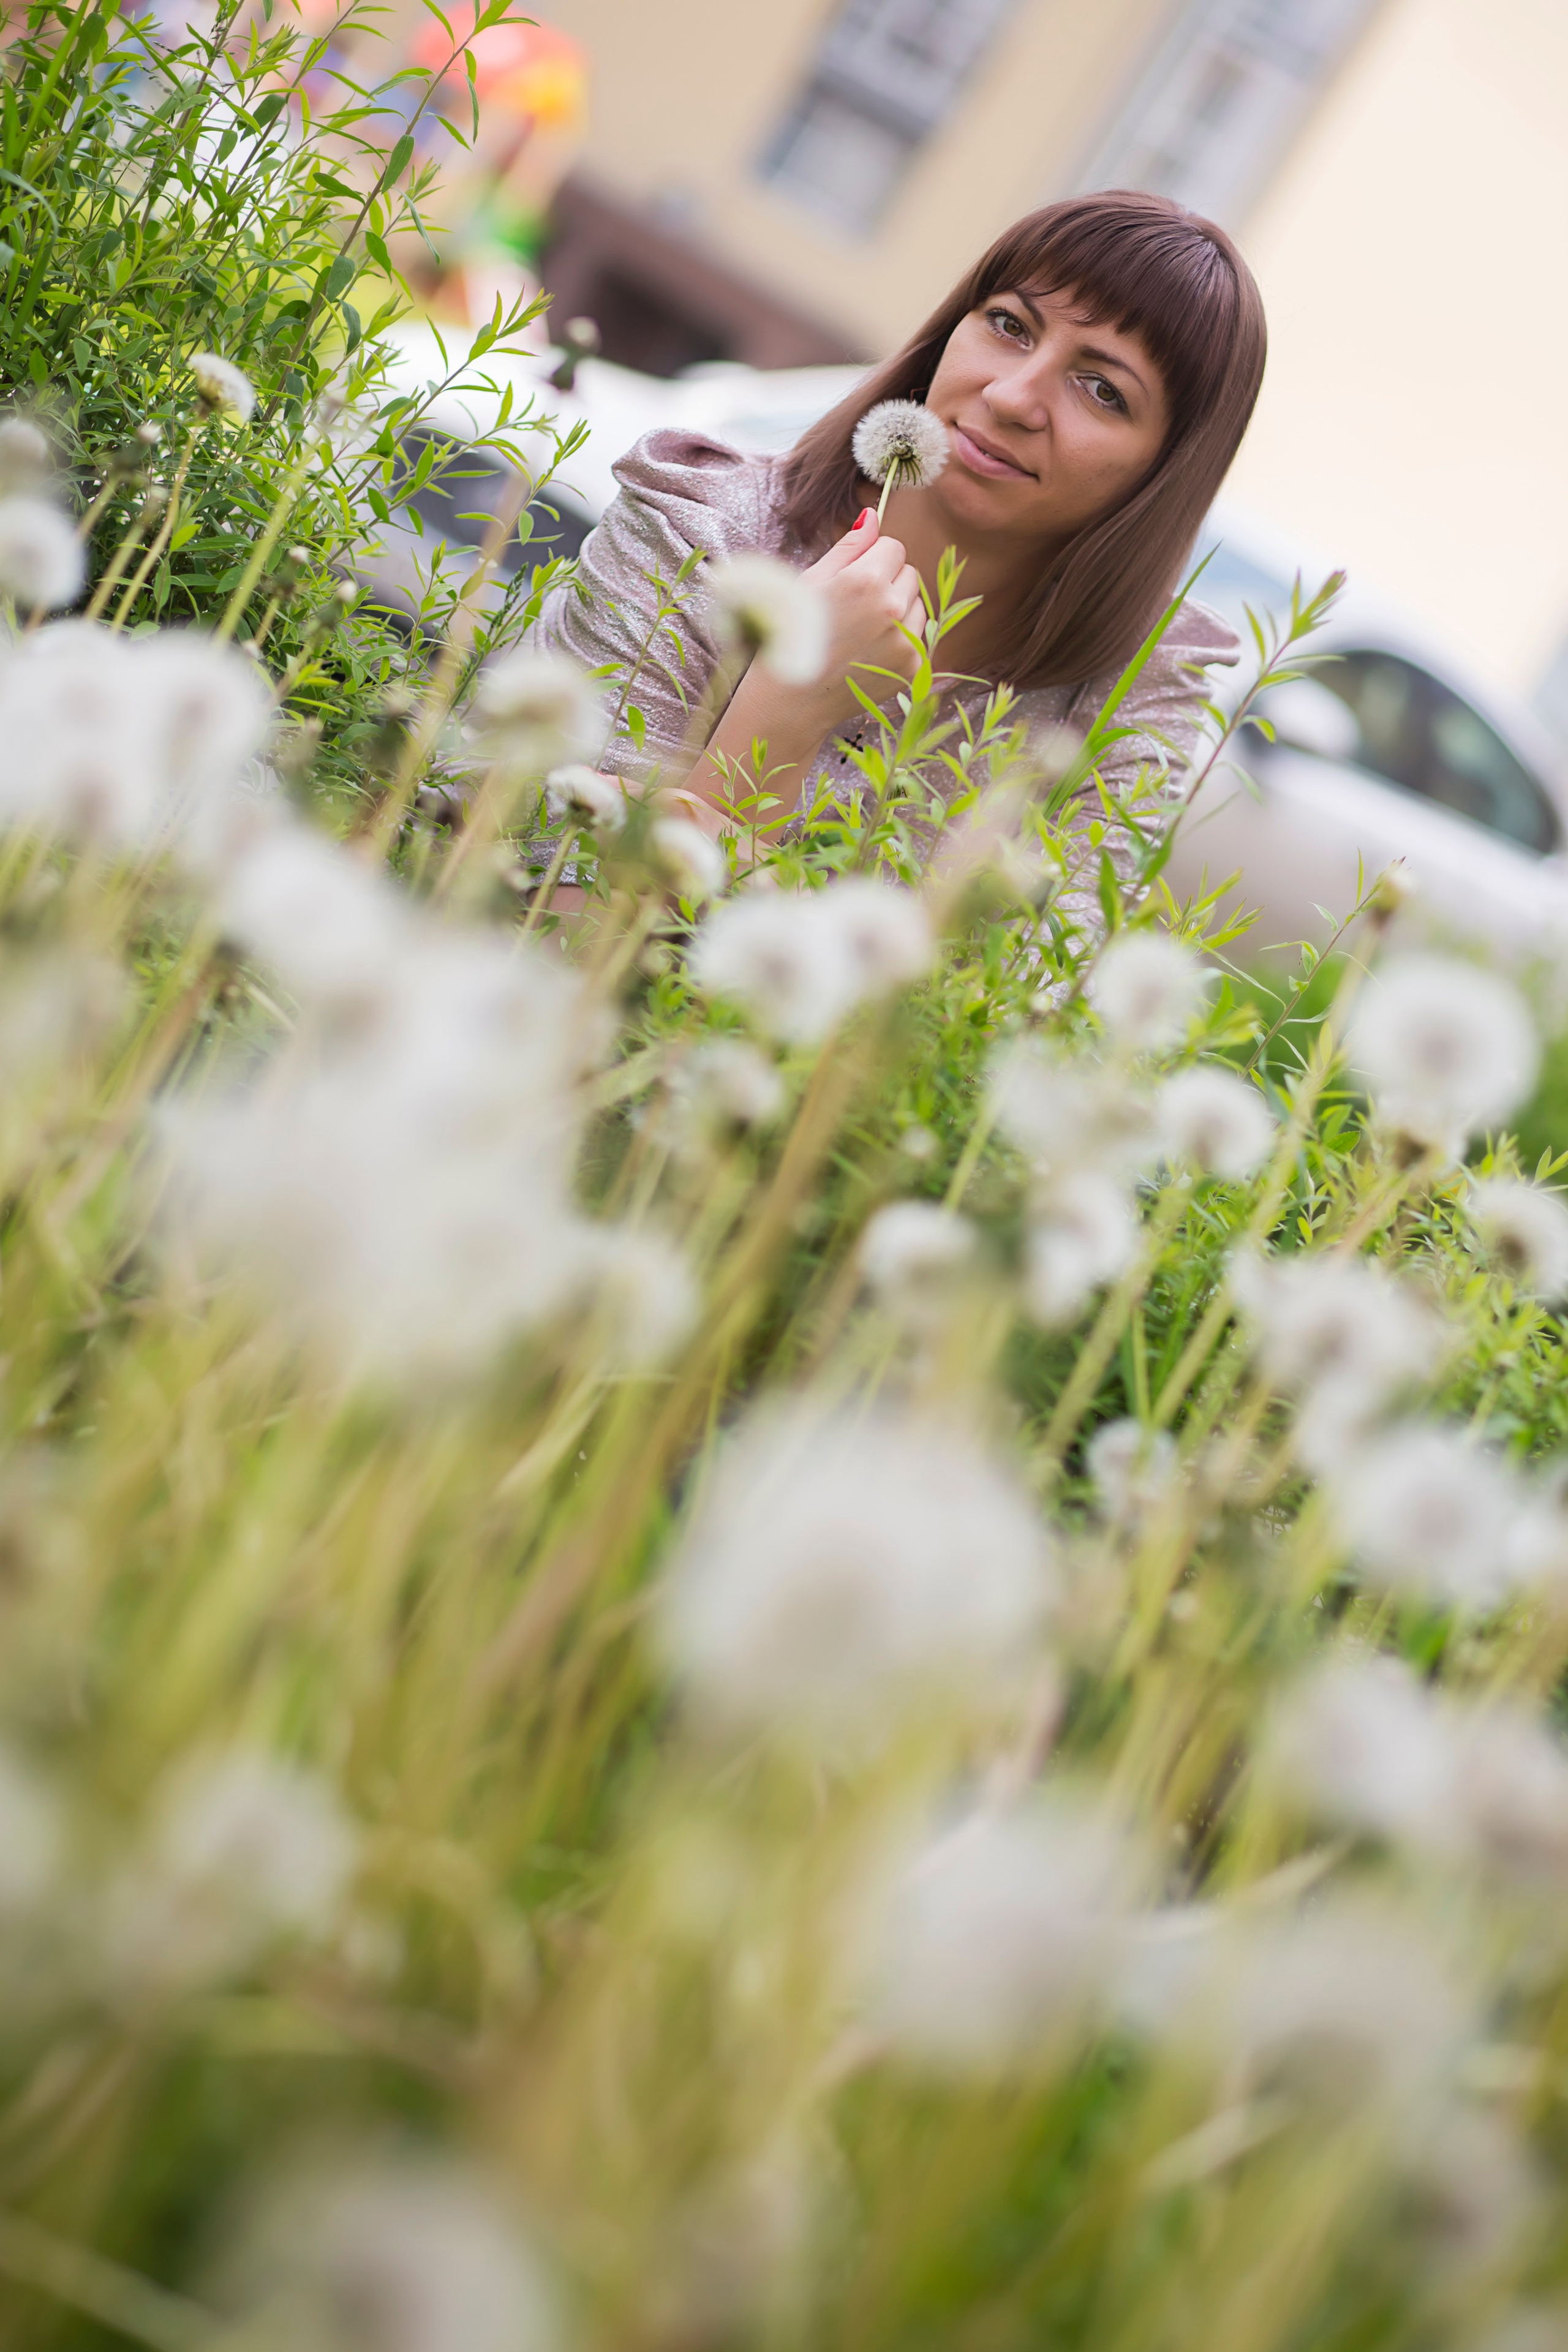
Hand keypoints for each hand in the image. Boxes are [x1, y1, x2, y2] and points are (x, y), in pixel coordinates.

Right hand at [798, 510, 925, 722]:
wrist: (791, 700)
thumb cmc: (791, 636)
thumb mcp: (811, 582)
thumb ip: (848, 548)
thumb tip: (873, 516)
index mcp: (865, 580)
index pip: (894, 546)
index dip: (873, 559)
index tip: (853, 579)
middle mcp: (892, 609)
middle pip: (910, 573)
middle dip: (888, 583)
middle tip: (855, 608)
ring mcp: (906, 641)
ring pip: (918, 605)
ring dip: (898, 611)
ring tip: (862, 632)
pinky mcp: (913, 668)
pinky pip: (918, 637)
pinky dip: (900, 641)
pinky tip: (870, 653)